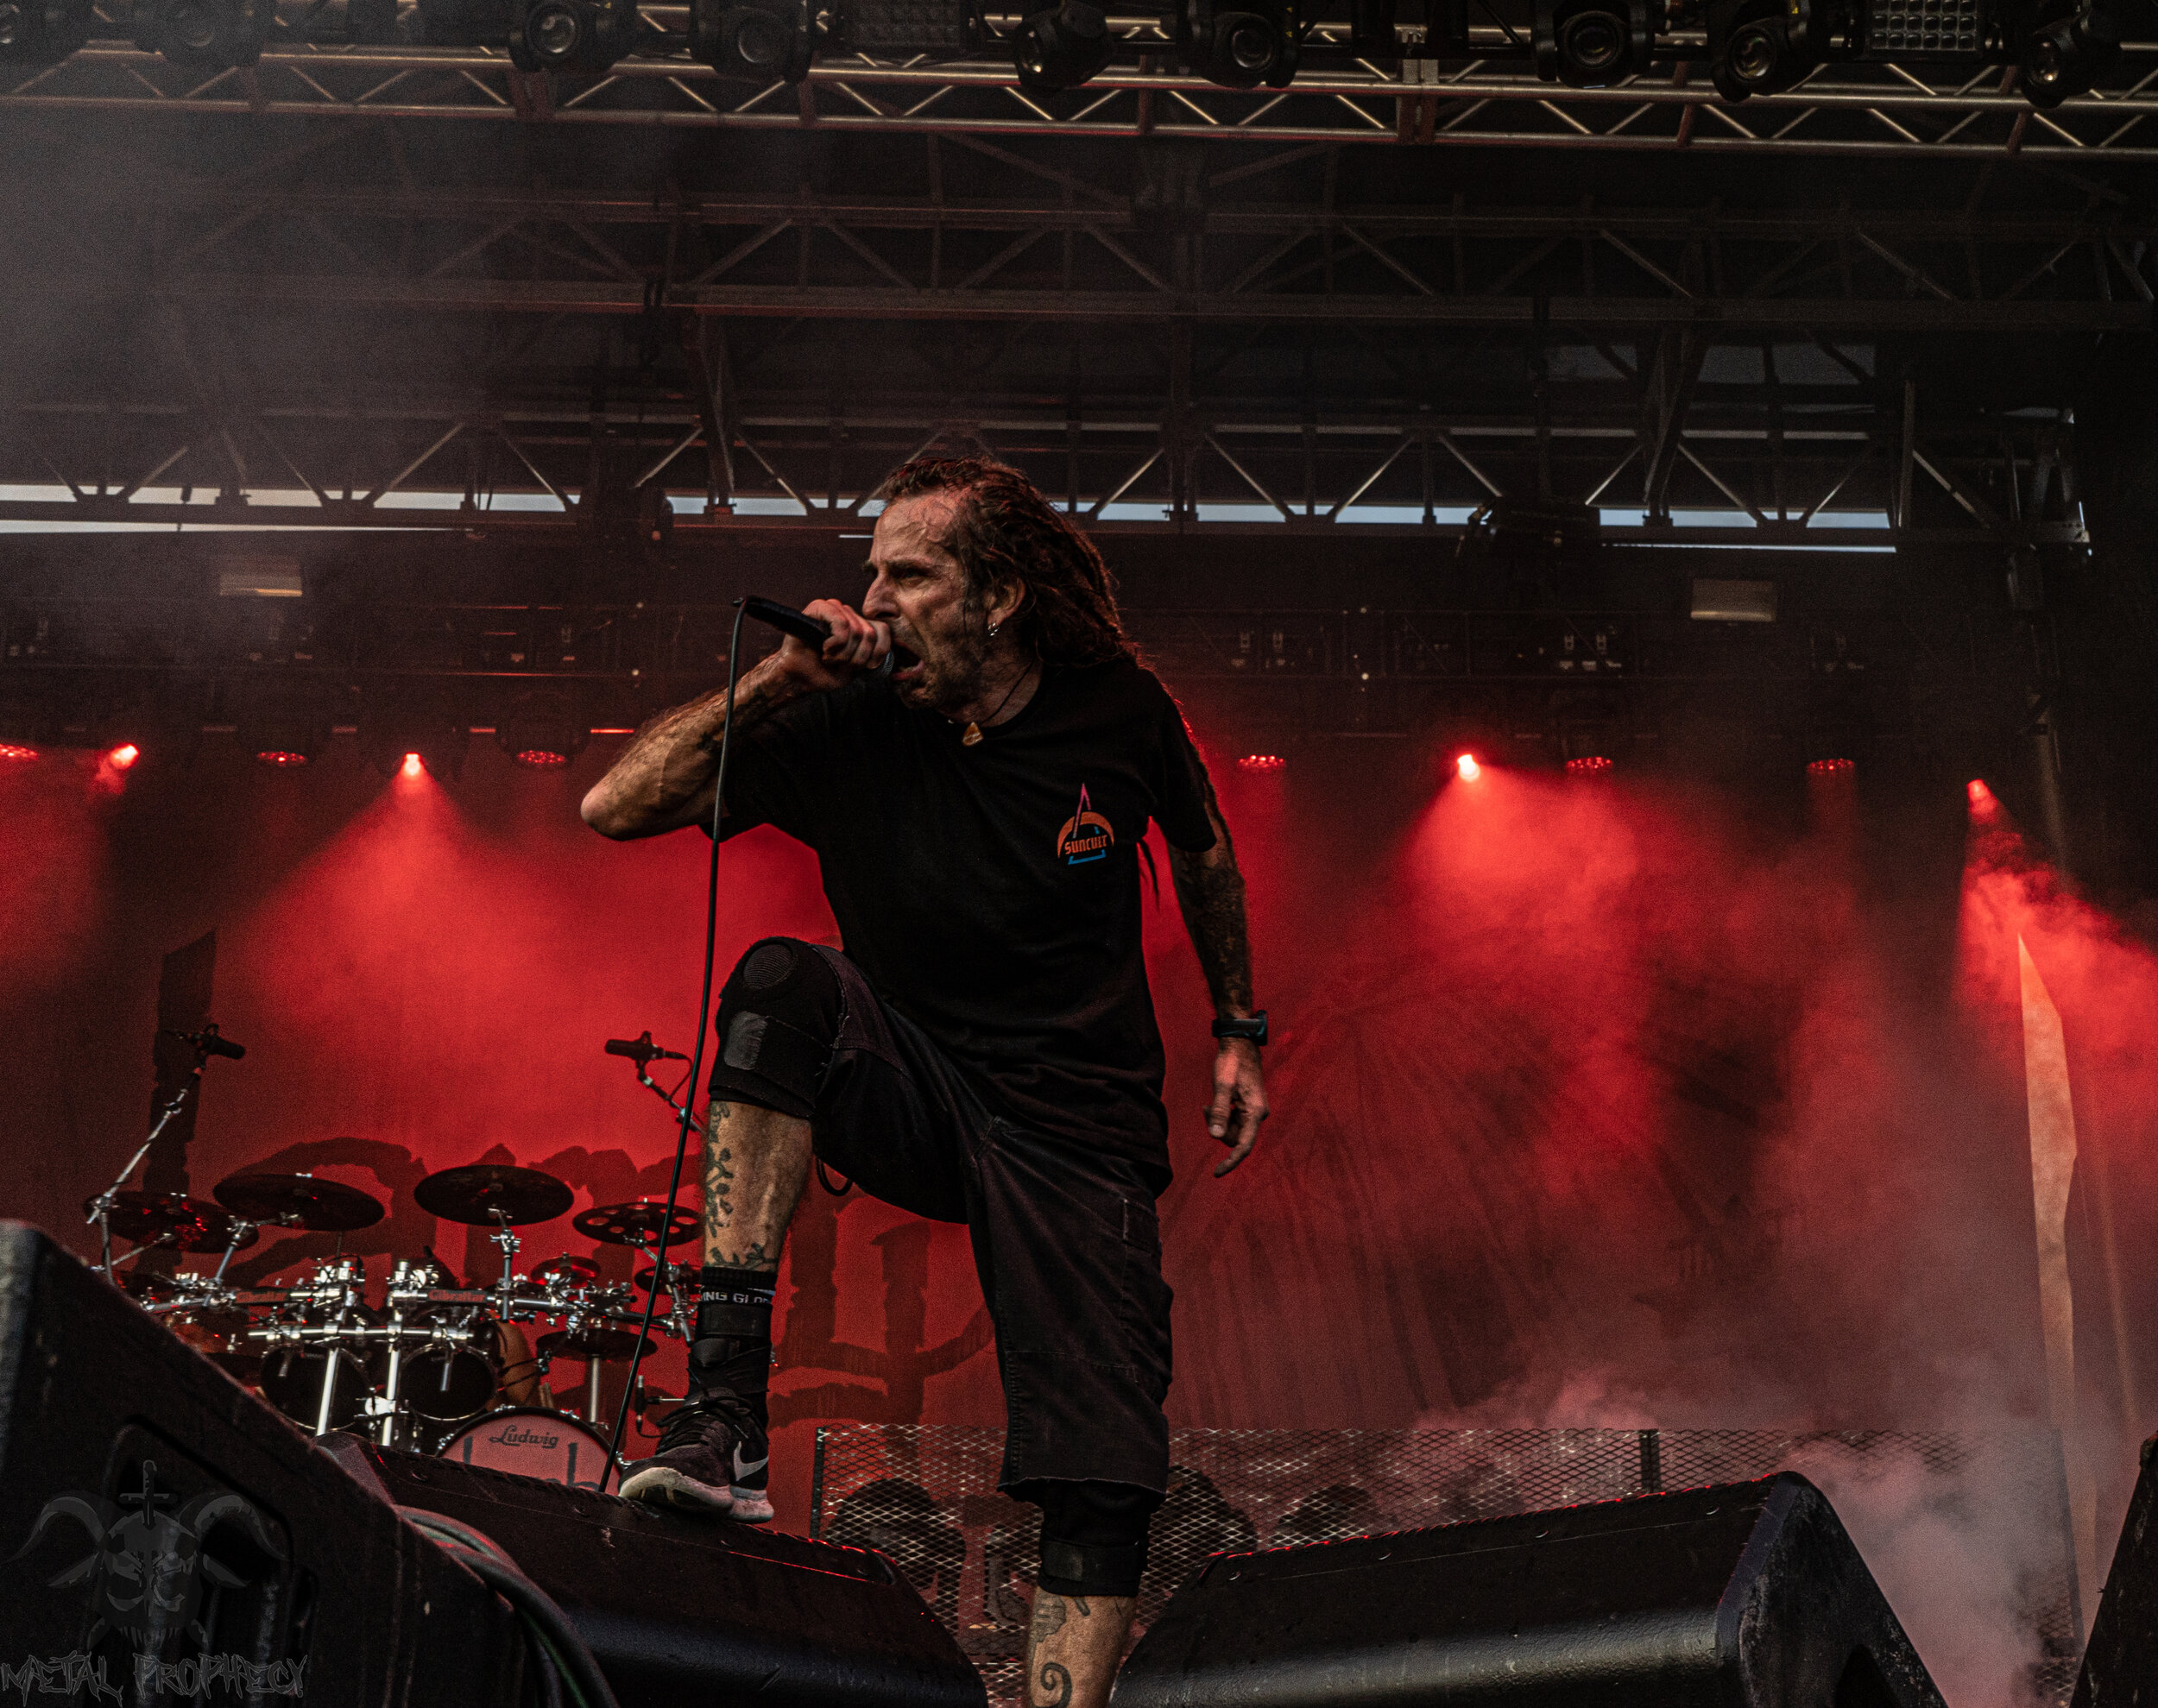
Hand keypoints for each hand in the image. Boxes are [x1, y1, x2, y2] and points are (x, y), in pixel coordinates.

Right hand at [773, 598, 889, 691]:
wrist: (800, 677)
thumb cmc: (827, 672)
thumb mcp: (858, 667)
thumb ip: (875, 656)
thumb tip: (901, 655)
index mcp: (862, 626)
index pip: (884, 631)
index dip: (877, 653)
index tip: (863, 667)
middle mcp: (850, 614)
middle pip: (870, 634)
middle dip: (856, 658)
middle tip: (839, 664)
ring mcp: (835, 609)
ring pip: (856, 631)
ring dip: (842, 654)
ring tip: (829, 658)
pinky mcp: (819, 607)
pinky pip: (841, 624)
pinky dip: (835, 643)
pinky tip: (823, 649)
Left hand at [1205, 1038, 1267, 1176]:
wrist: (1240, 1046)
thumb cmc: (1231, 1063)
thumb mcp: (1222, 1087)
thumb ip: (1219, 1112)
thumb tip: (1214, 1137)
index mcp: (1255, 1113)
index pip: (1244, 1146)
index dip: (1231, 1161)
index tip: (1216, 1173)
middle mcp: (1258, 1115)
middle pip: (1235, 1138)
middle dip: (1218, 1129)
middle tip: (1207, 1107)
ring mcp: (1253, 1112)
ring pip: (1232, 1130)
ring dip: (1219, 1121)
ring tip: (1210, 1102)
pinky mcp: (1248, 1108)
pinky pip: (1233, 1121)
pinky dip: (1221, 1116)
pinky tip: (1214, 1102)